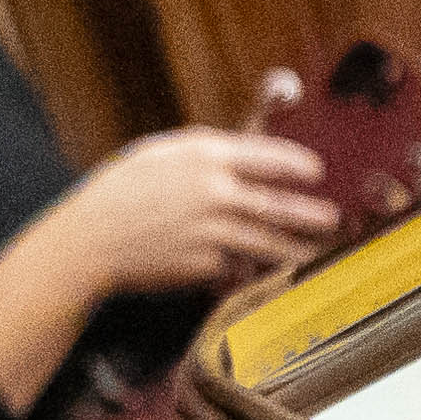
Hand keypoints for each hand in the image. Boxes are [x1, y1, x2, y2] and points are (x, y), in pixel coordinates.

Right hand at [28, 123, 341, 302]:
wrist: (89, 240)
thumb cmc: (118, 190)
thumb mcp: (159, 152)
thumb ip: (204, 150)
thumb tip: (245, 150)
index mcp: (204, 156)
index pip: (267, 157)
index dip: (297, 165)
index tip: (314, 172)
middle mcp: (214, 193)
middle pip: (278, 204)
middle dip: (309, 214)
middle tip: (331, 219)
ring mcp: (212, 232)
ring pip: (267, 241)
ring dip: (295, 248)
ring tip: (314, 253)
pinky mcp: (204, 264)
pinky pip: (234, 264)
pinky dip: (246, 266)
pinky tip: (258, 270)